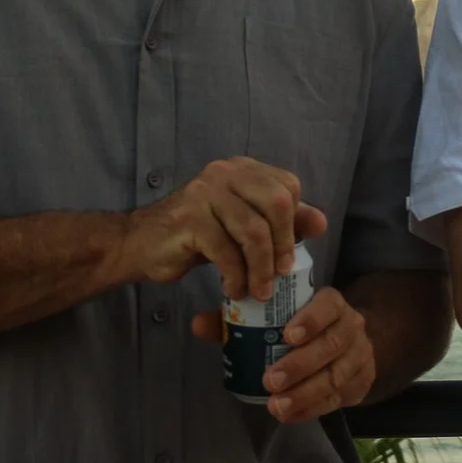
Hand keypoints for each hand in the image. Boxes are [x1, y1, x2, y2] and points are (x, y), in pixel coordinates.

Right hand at [126, 157, 327, 300]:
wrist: (140, 244)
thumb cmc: (196, 235)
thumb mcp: (241, 227)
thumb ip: (279, 223)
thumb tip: (321, 221)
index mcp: (242, 170)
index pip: (287, 187)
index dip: (294, 225)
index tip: (288, 258)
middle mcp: (225, 173)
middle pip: (276, 203)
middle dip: (282, 246)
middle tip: (277, 277)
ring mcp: (205, 192)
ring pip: (253, 231)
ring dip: (260, 269)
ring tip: (257, 292)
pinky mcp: (189, 219)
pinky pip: (226, 250)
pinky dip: (235, 276)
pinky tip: (232, 289)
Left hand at [192, 285, 372, 421]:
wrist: (349, 342)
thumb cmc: (302, 324)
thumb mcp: (277, 314)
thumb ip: (239, 317)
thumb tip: (198, 324)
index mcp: (331, 303)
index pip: (327, 306)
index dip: (311, 320)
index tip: (287, 335)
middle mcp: (351, 326)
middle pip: (330, 345)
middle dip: (300, 364)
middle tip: (270, 380)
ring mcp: (359, 355)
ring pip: (336, 375)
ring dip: (305, 393)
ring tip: (277, 406)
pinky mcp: (360, 382)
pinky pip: (338, 398)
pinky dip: (313, 408)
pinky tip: (290, 415)